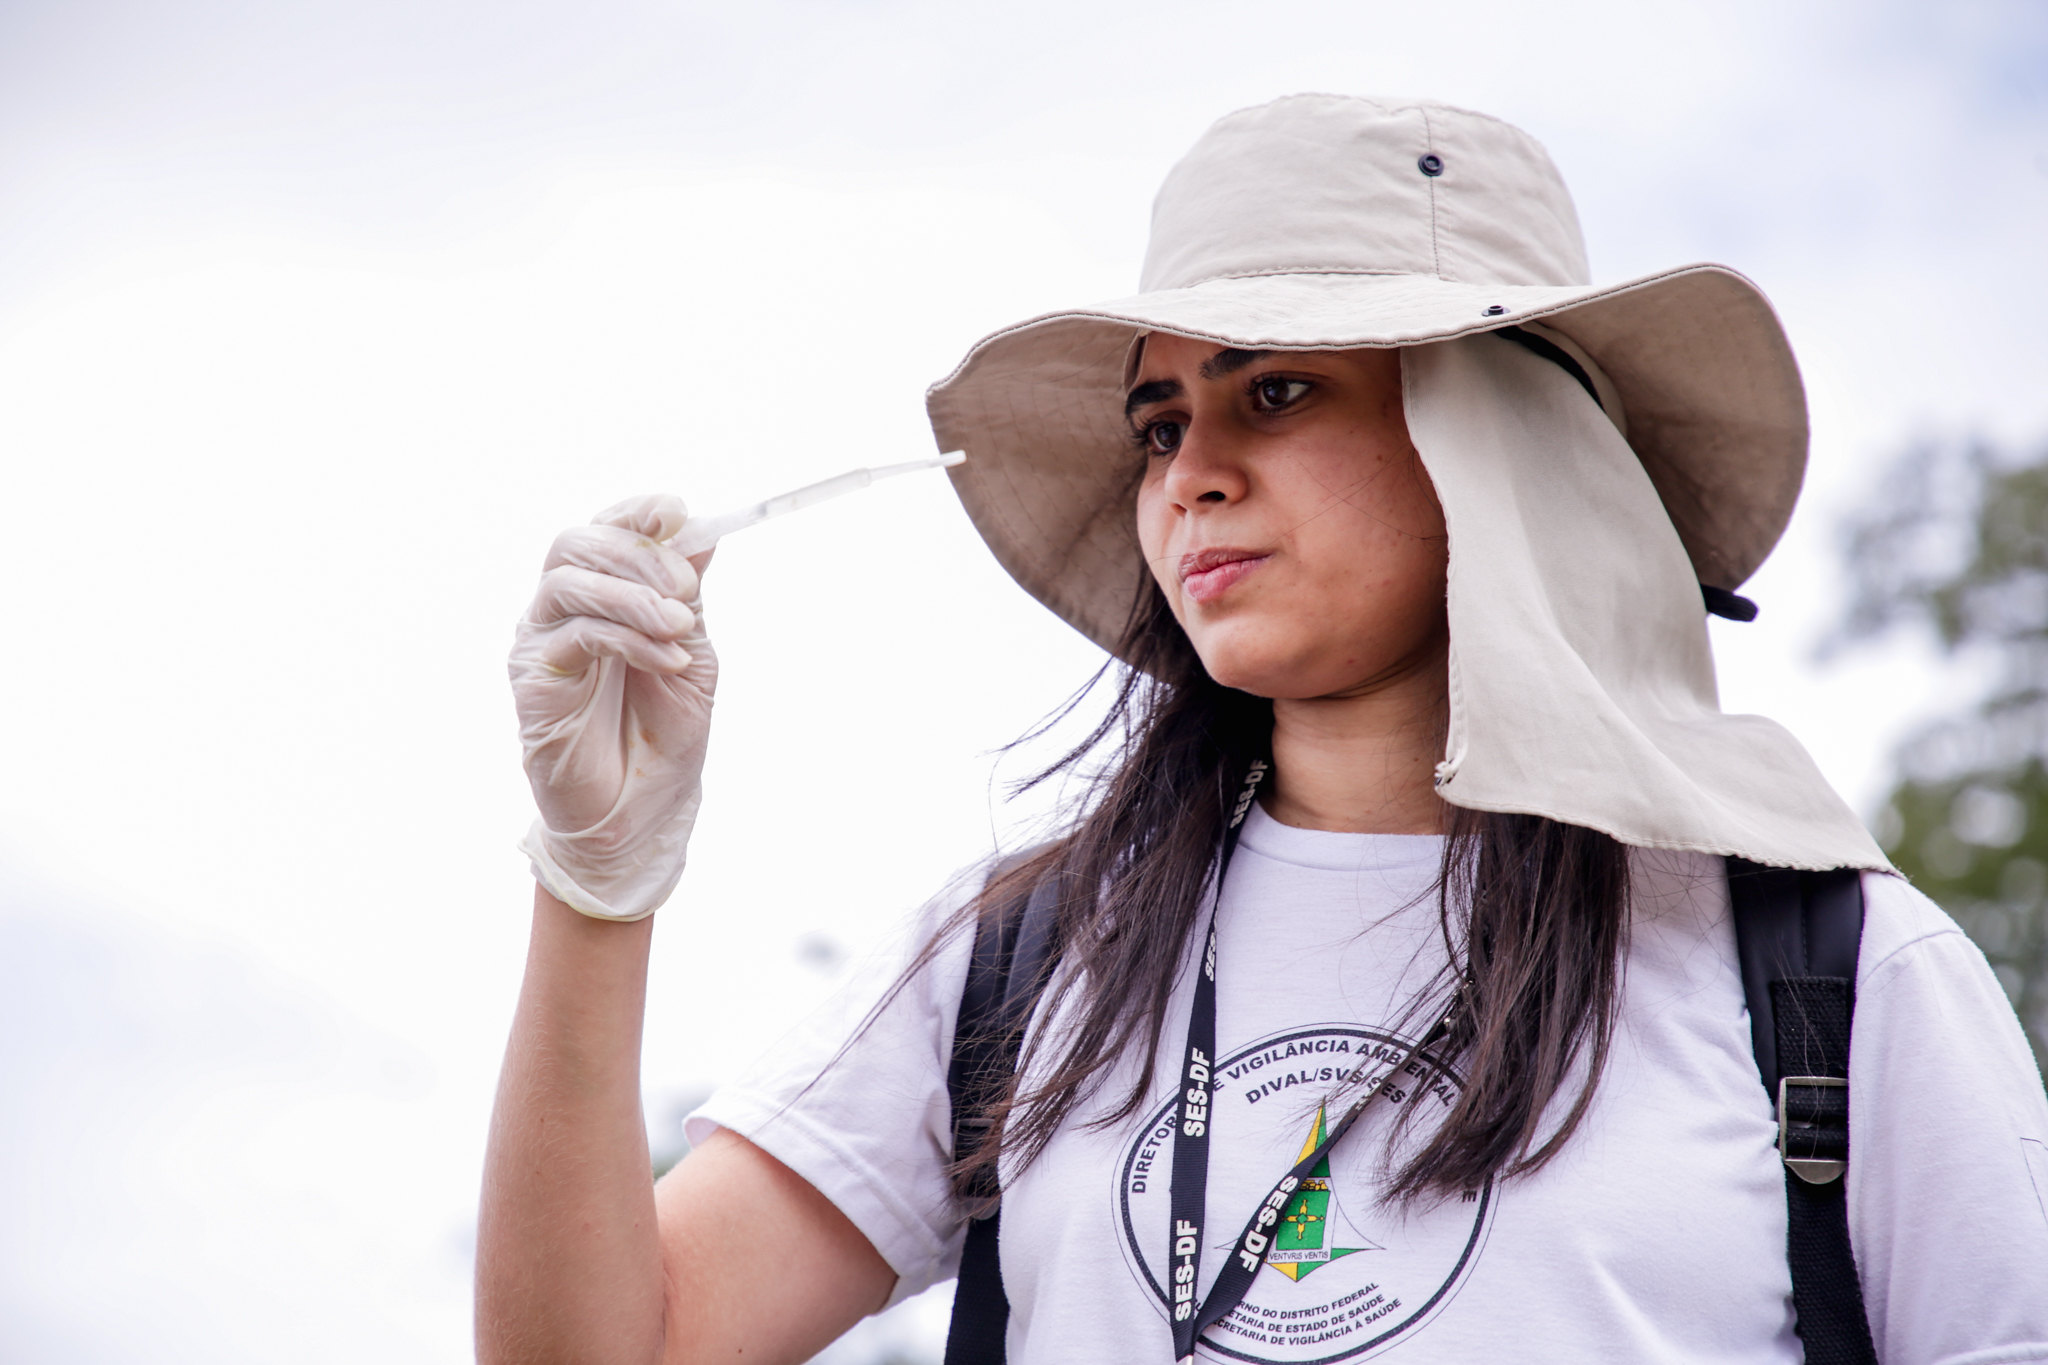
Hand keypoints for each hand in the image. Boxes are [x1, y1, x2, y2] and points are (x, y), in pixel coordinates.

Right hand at [510, 494, 716, 920]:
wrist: (641, 810)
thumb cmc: (662, 734)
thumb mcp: (692, 654)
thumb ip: (688, 597)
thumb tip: (699, 531)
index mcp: (601, 596)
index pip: (603, 529)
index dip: (634, 512)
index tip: (676, 512)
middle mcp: (561, 610)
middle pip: (577, 543)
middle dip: (637, 554)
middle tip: (687, 590)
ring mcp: (541, 642)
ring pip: (568, 582)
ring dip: (632, 595)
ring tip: (681, 626)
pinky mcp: (534, 679)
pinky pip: (575, 635)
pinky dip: (628, 638)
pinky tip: (667, 659)